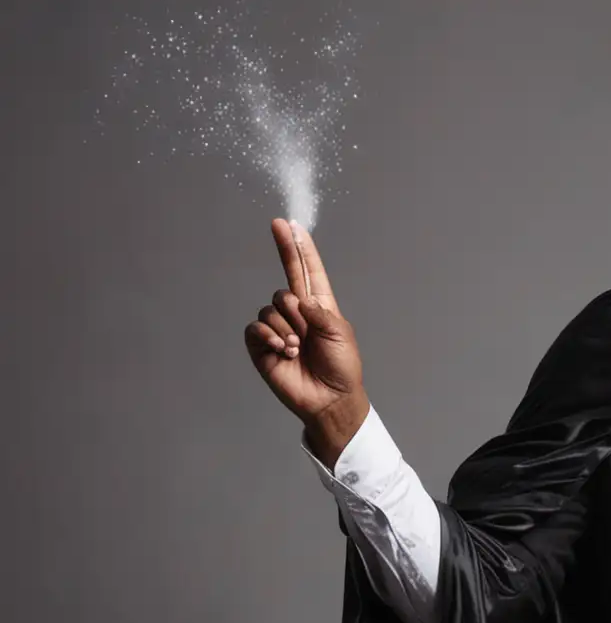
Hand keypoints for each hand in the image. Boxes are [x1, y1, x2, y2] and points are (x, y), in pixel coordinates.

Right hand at [243, 219, 367, 463]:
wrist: (329, 399)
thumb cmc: (341, 367)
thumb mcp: (340, 334)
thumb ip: (320, 312)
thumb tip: (298, 301)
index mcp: (320, 305)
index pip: (307, 270)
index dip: (297, 247)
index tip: (287, 223)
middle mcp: (297, 312)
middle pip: (285, 284)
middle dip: (293, 293)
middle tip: (307, 329)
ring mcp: (278, 328)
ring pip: (271, 307)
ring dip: (286, 328)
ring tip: (299, 349)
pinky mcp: (262, 345)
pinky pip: (257, 327)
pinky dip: (270, 336)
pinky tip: (284, 351)